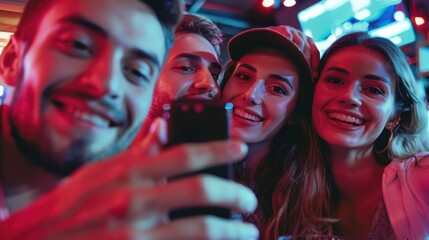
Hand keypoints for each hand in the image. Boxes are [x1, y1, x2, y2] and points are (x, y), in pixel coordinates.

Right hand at [1, 119, 258, 239]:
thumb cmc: (66, 209)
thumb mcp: (98, 173)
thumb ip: (136, 152)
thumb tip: (164, 125)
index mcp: (126, 175)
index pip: (184, 154)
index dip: (219, 149)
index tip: (241, 147)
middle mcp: (134, 203)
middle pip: (202, 192)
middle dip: (235, 194)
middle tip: (249, 199)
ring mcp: (137, 236)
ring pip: (202, 231)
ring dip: (232, 230)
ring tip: (245, 229)